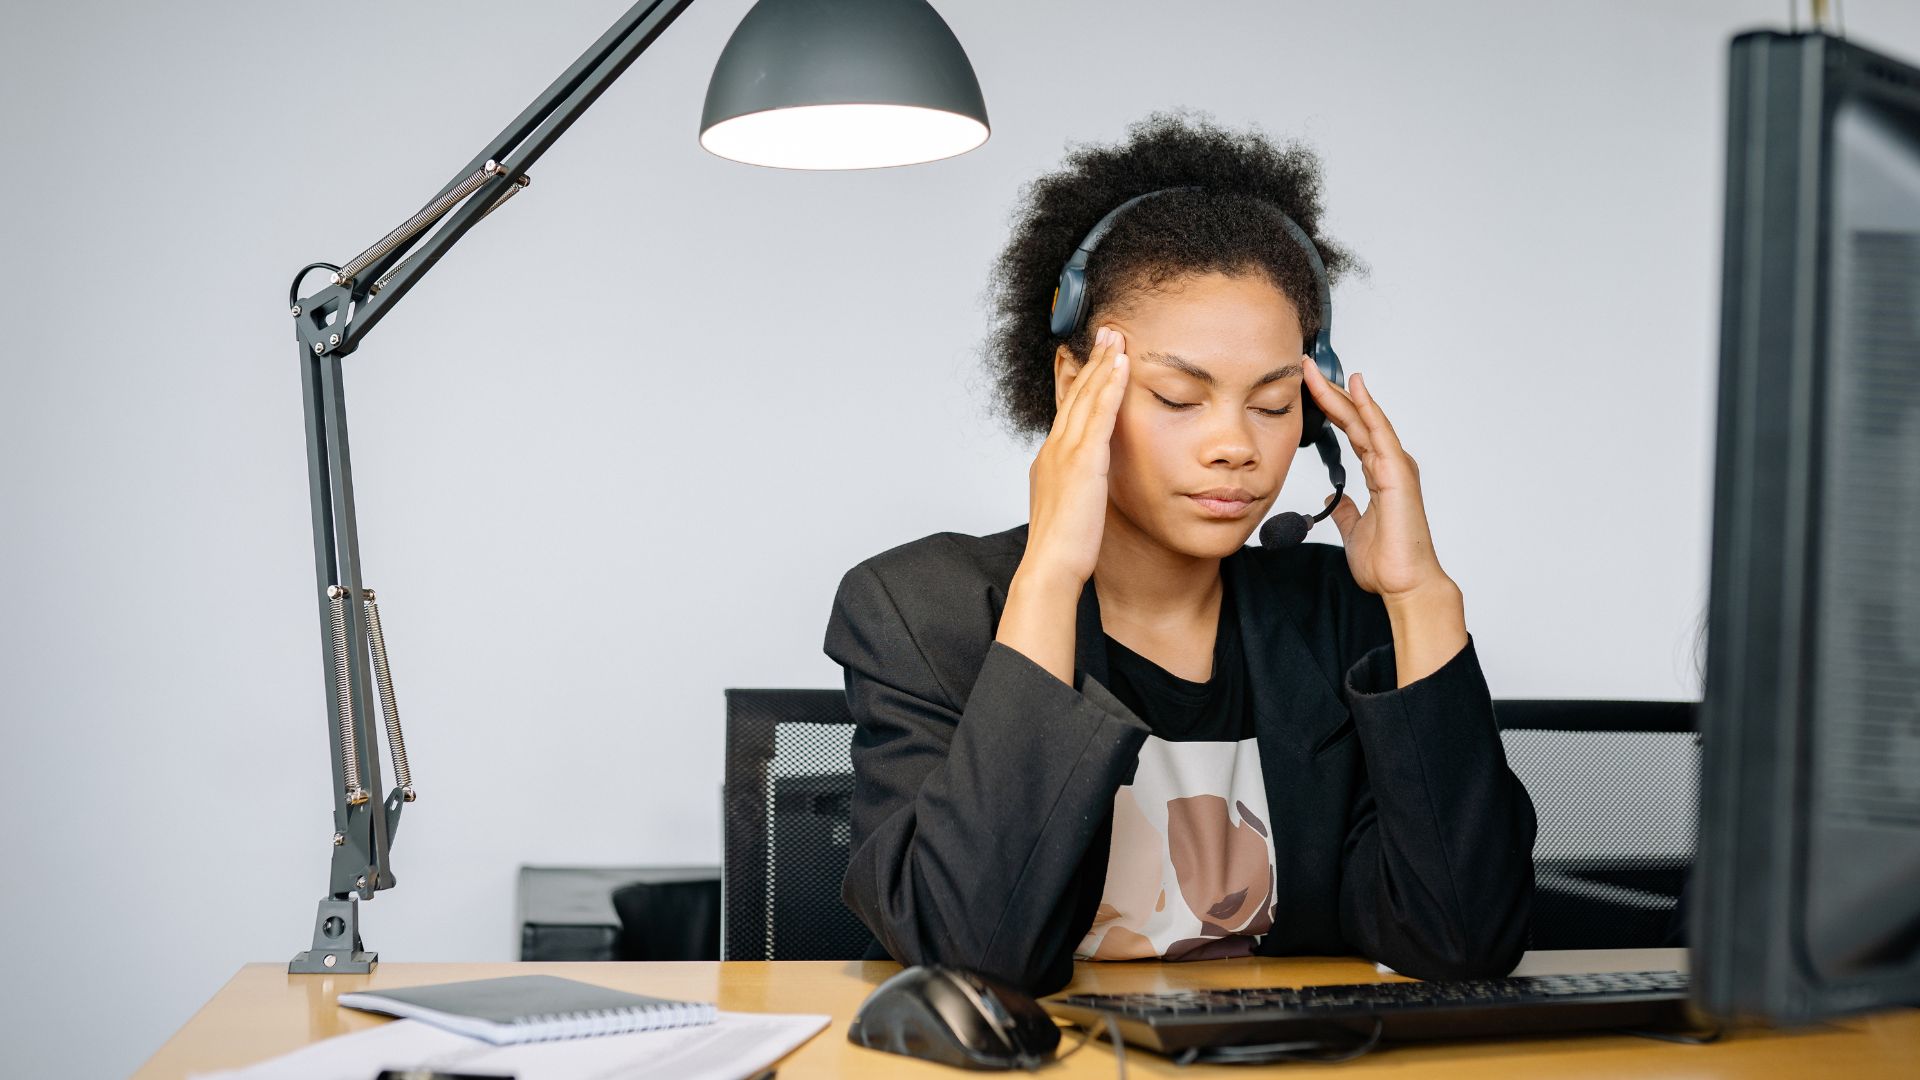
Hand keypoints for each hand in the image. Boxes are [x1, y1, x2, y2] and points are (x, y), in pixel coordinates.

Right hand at [1021, 325, 1129, 589]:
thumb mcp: (1068, 509)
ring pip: (1085, 397)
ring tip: (1116, 337)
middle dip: (1091, 361)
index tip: (1089, 358)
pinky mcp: (1083, 461)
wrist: (1050, 567)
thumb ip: (1075, 487)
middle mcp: (1054, 450)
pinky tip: (1122, 366)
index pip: (1066, 411)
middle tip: (1105, 332)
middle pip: (1074, 394)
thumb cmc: (1062, 549)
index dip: (1079, 381)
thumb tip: (1084, 483)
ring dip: (1102, 363)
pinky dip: (1110, 386)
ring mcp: (1066, 453)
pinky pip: (1099, 415)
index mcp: (1050, 461)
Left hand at [1301, 359, 1453, 602]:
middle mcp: (1389, 464)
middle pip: (1355, 418)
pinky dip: (1368, 408)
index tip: (1307, 389)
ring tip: (1317, 371)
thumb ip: (1347, 511)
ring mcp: (1395, 466)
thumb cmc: (1387, 561)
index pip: (1350, 431)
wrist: (1404, 584)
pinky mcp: (1398, 473)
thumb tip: (1335, 501)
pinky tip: (1355, 387)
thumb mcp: (1354, 530)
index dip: (1329, 408)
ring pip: (1364, 419)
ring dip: (1341, 393)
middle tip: (1305, 367)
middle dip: (1330, 392)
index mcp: (1379, 474)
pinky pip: (1380, 433)